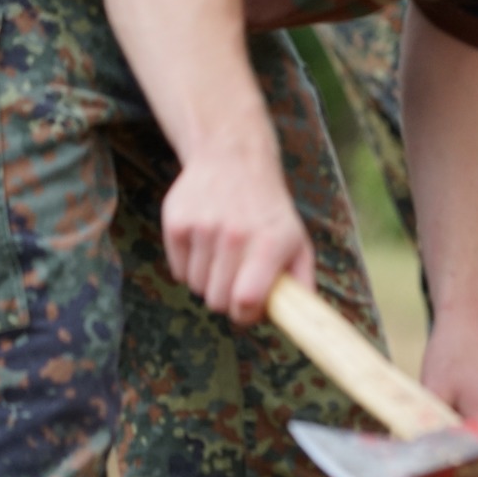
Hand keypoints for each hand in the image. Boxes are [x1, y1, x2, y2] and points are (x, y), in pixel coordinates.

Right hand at [162, 139, 312, 324]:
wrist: (233, 159)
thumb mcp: (297, 241)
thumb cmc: (269, 211)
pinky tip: (205, 245)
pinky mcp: (176, 222)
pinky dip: (190, 267)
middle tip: (236, 280)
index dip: (246, 314)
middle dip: (227, 300)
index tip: (249, 308)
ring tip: (223, 257)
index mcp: (269, 243)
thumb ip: (301, 281)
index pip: (246, 300)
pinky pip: (178, 271)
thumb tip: (299, 316)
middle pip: (217, 300)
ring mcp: (202, 227)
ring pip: (197, 287)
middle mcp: (234, 234)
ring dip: (209, 281)